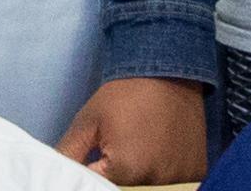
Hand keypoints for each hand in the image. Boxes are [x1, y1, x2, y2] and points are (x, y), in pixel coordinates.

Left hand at [53, 77, 208, 183]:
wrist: (169, 71)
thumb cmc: (125, 93)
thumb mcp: (87, 122)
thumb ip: (68, 154)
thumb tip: (54, 176)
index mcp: (125, 170)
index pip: (96, 186)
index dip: (91, 174)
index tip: (95, 156)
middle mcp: (154, 180)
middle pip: (124, 189)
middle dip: (115, 174)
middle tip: (119, 145)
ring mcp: (179, 177)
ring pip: (148, 187)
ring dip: (140, 175)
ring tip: (142, 145)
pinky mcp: (196, 171)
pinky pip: (173, 183)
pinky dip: (164, 173)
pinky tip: (160, 150)